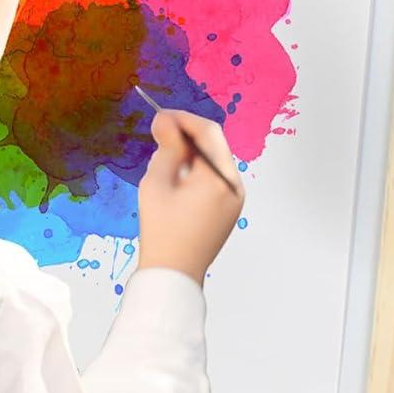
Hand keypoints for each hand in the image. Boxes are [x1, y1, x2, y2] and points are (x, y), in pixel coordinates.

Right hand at [136, 109, 244, 285]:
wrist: (173, 276)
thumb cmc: (161, 232)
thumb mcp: (157, 182)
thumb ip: (166, 146)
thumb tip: (166, 120)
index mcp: (220, 179)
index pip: (208, 132)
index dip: (183, 119)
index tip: (161, 116)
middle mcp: (235, 186)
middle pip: (215, 145)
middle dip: (188, 135)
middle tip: (160, 133)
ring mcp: (236, 199)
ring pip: (215, 160)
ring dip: (193, 152)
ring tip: (166, 158)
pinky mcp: (230, 209)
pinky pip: (217, 178)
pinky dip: (199, 170)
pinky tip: (178, 177)